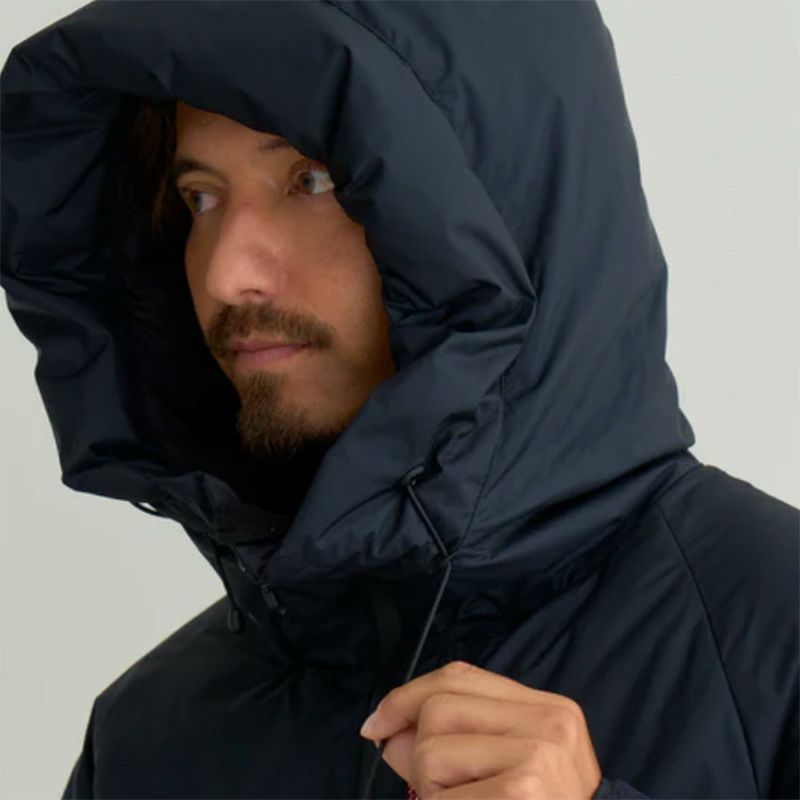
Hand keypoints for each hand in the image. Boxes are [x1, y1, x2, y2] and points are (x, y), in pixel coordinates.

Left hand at [359, 660, 602, 799]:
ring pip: (432, 752)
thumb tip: (387, 731)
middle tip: (444, 792)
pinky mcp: (523, 790)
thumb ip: (454, 740)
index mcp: (549, 709)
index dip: (407, 695)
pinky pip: (441, 797)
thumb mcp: (509, 768)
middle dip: (420, 755)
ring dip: (431, 793)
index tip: (376, 724)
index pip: (460, 676)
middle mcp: (549, 723)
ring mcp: (539, 756)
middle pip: (439, 709)